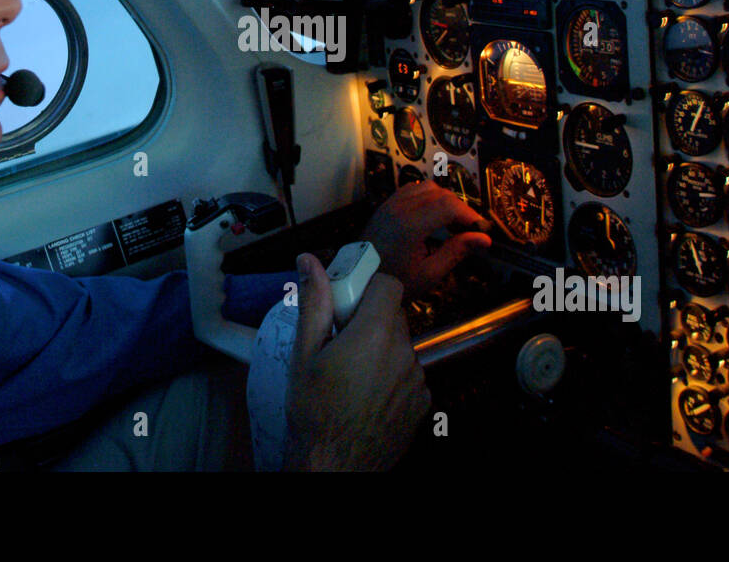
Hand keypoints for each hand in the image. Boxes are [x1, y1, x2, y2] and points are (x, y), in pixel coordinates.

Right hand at [283, 253, 429, 470]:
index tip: (349, 302)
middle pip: (393, 315)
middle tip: (342, 340)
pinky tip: (367, 394)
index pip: (388, 285)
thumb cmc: (315, 413)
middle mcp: (402, 353)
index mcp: (373, 334)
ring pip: (400, 345)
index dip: (368, 288)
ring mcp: (416, 379)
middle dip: (369, 320)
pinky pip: (409, 373)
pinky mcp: (423, 401)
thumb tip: (309, 262)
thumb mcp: (305, 353)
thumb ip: (313, 302)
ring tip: (352, 374)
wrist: (335, 466)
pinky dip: (392, 376)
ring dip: (381, 350)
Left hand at [361, 182, 491, 295]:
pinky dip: (427, 198)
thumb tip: (483, 239)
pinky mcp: (385, 206)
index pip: (448, 205)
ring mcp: (390, 204)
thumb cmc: (394, 282)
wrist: (358, 282)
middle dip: (459, 208)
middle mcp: (398, 207)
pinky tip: (432, 217)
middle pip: (439, 193)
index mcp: (409, 224)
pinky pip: (412, 191)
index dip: (468, 214)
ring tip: (451, 224)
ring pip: (425, 188)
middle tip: (468, 230)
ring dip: (443, 200)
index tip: (479, 230)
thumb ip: (456, 251)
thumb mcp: (429, 273)